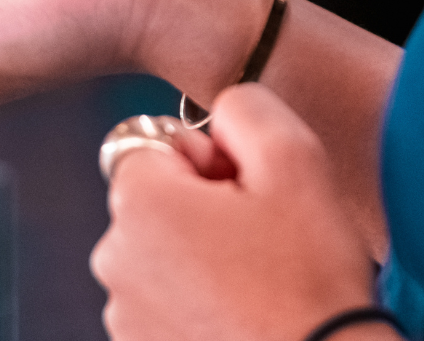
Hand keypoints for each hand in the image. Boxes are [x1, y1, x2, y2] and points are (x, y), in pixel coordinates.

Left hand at [90, 84, 384, 340]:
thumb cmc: (310, 278)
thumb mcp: (295, 158)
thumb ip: (245, 107)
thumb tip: (221, 112)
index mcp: (139, 201)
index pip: (154, 142)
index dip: (207, 158)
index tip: (247, 192)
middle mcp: (113, 258)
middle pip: (155, 199)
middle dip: (203, 207)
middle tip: (262, 238)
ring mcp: (123, 314)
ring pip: (162, 255)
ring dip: (201, 257)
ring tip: (258, 283)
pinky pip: (166, 303)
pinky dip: (198, 303)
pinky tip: (243, 314)